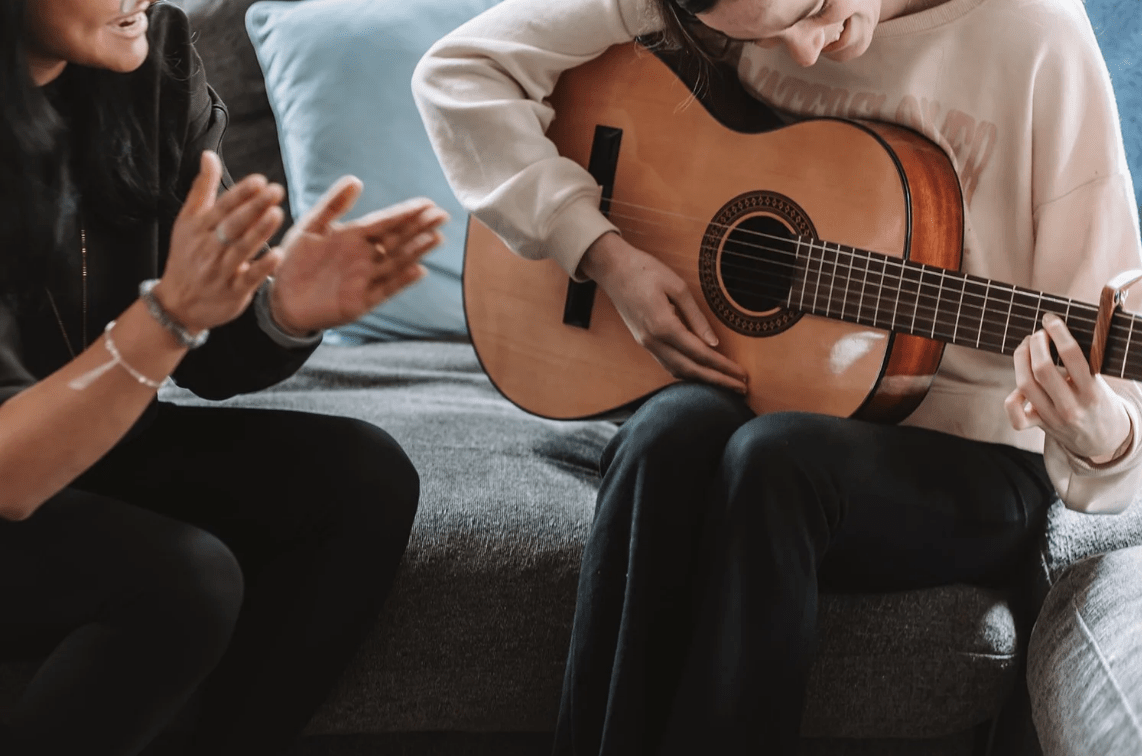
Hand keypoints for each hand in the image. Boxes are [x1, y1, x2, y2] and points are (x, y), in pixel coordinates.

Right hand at [155, 150, 284, 332]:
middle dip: (253, 207)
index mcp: (198, 229)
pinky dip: (262, 267)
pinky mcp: (233, 293)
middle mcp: (208, 249)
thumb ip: (202, 189)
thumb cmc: (187, 255)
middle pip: (232, 225)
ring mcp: (220, 272)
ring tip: (277, 213)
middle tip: (275, 191)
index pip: (221, 207)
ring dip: (259, 232)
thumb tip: (208, 155)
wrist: (176, 304)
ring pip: (241, 249)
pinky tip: (277, 254)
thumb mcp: (187, 221)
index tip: (260, 180)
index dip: (240, 194)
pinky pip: (248, 278)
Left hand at [269, 178, 447, 334]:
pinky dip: (401, 281)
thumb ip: (333, 205)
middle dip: (419, 228)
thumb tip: (355, 180)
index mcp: (354, 236)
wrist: (280, 299)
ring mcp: (365, 279)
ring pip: (396, 262)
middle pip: (397, 240)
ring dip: (416, 251)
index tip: (427, 203)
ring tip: (436, 238)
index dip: (406, 213)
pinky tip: (418, 270)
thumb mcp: (310, 227)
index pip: (386, 222)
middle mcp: (365, 256)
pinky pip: (385, 289)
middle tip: (441, 215)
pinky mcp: (361, 302)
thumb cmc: (294, 261)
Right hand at [580, 232, 747, 393]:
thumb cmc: (645, 270)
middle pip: (690, 370)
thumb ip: (696, 317)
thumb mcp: (678, 287)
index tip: (741, 375)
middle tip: (740, 388)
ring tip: (724, 383)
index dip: (723, 367)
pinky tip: (700, 373)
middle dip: (717, 381)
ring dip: (702, 380)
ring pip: (677, 371)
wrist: (612, 269)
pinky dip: (686, 372)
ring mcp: (646, 344)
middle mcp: (653, 341)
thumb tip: (713, 343)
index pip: (700, 354)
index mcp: (663, 326)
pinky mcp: (643, 342)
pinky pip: (667, 364)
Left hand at [1005, 313, 1131, 460]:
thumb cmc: (1099, 401)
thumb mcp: (1100, 383)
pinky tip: (1019, 386)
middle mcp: (1071, 407)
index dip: (1058, 332)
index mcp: (1092, 392)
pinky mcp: (1039, 426)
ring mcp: (1052, 418)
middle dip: (1037, 343)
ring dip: (1021, 359)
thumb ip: (1083, 363)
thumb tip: (1057, 330)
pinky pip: (1015, 415)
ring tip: (1026, 346)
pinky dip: (1012, 398)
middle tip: (1038, 334)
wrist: (1103, 440)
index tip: (1050, 319)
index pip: (1072, 356)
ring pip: (1025, 385)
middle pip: (1042, 369)